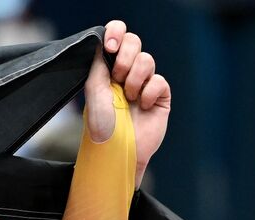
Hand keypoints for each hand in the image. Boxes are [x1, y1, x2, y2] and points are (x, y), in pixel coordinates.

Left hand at [86, 20, 170, 185]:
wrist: (117, 151)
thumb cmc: (101, 127)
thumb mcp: (94, 92)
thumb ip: (98, 65)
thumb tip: (102, 42)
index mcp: (108, 70)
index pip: (117, 38)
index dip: (116, 33)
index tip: (110, 46)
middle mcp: (126, 73)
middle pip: (134, 42)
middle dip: (125, 56)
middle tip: (118, 77)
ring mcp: (144, 84)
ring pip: (147, 60)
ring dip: (135, 78)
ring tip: (128, 98)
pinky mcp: (160, 96)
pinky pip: (159, 80)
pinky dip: (149, 92)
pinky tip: (141, 106)